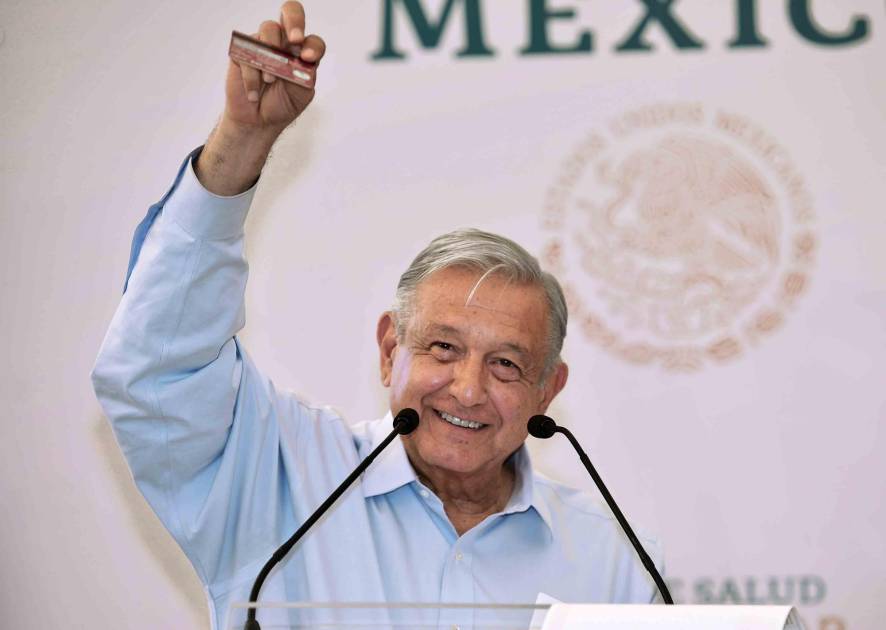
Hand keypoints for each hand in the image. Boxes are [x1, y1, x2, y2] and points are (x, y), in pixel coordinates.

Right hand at [196, 1, 325, 194]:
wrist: (257, 121)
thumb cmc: (282, 104)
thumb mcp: (302, 92)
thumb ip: (306, 72)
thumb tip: (302, 54)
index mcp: (302, 53)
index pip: (313, 41)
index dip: (313, 46)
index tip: (308, 58)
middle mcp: (284, 42)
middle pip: (291, 12)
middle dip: (295, 21)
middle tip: (295, 39)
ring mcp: (262, 42)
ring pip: (269, 28)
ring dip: (271, 57)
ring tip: (269, 81)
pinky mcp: (242, 49)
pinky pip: (248, 50)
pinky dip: (252, 76)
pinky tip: (254, 94)